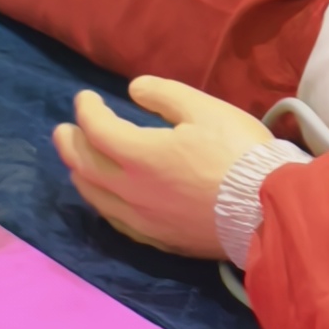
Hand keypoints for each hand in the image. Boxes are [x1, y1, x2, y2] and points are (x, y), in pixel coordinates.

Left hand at [51, 77, 273, 257]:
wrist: (263, 211)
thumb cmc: (238, 154)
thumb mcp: (207, 110)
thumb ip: (166, 95)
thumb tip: (134, 89)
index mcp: (139, 155)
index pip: (96, 129)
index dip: (86, 110)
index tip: (85, 98)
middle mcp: (130, 191)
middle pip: (84, 166)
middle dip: (70, 143)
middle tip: (65, 129)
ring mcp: (141, 219)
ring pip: (94, 196)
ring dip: (80, 173)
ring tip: (79, 161)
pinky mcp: (156, 239)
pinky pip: (114, 218)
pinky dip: (101, 200)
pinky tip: (106, 197)